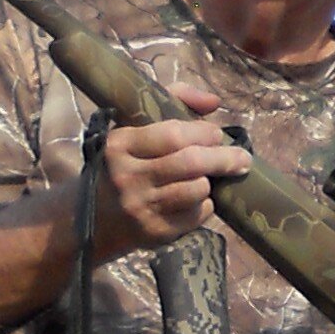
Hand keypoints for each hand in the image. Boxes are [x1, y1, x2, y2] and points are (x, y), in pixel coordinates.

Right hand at [86, 91, 243, 258]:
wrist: (91, 219)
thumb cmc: (124, 163)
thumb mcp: (134, 126)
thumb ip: (174, 100)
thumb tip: (214, 102)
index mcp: (121, 145)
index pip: (174, 134)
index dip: (204, 133)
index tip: (217, 135)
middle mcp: (128, 176)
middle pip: (191, 163)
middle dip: (224, 159)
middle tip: (243, 159)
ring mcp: (140, 207)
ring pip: (197, 190)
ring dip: (209, 183)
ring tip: (206, 178)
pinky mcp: (154, 233)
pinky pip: (196, 215)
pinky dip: (204, 205)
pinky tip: (193, 200)